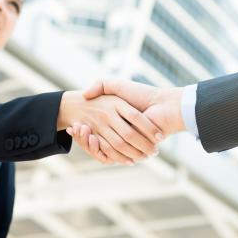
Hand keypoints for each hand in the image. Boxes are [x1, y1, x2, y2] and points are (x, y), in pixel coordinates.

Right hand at [66, 80, 184, 163]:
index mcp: (116, 120)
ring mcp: (125, 140)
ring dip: (87, 142)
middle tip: (71, 128)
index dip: (82, 129)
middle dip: (82, 136)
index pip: (93, 128)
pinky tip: (91, 139)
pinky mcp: (130, 147)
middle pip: (94, 139)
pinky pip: (110, 152)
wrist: (165, 106)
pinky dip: (99, 150)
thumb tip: (84, 94)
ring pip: (100, 146)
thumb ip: (101, 84)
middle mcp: (119, 131)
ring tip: (79, 131)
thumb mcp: (118, 85)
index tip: (72, 125)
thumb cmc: (143, 94)